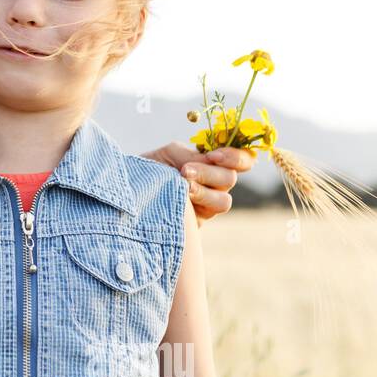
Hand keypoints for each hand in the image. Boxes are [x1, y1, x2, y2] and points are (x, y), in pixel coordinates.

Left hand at [141, 142, 255, 224]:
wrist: (132, 189)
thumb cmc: (154, 167)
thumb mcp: (171, 153)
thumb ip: (192, 154)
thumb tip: (208, 161)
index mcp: (216, 164)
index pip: (244, 160)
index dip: (237, 158)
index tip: (214, 156)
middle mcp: (217, 185)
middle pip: (231, 179)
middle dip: (208, 173)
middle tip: (184, 170)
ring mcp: (209, 206)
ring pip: (223, 201)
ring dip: (203, 192)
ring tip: (182, 187)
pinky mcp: (197, 223)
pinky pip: (206, 217)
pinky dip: (195, 207)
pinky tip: (179, 200)